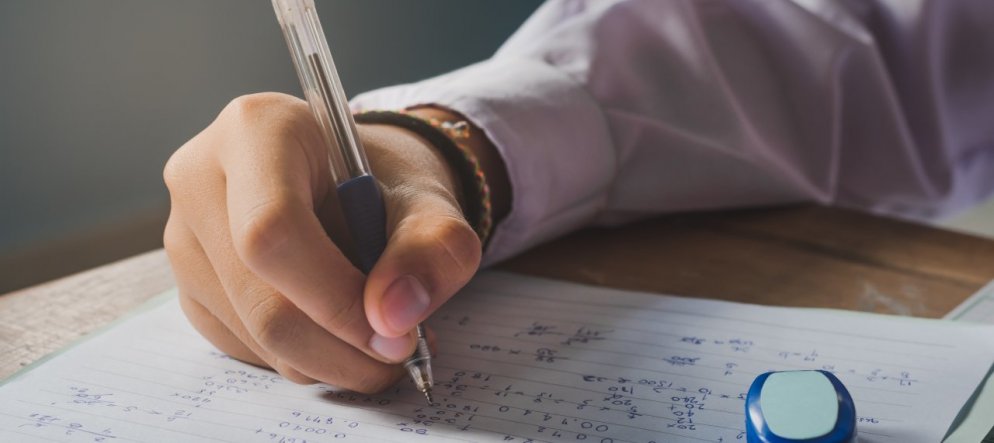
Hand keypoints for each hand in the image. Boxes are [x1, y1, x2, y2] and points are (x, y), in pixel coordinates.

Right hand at [163, 92, 480, 391]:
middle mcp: (201, 178)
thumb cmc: (387, 182)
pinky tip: (338, 331)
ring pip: (252, 334)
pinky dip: (303, 358)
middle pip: (257, 296)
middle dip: (338, 345)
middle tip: (398, 354)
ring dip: (327, 358)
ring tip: (379, 335)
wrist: (359, 182)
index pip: (272, 229)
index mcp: (257, 130)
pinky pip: (244, 348)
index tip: (394, 334)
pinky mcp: (189, 286)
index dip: (335, 298)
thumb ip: (433, 248)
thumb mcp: (431, 201)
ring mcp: (184, 236)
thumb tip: (393, 317)